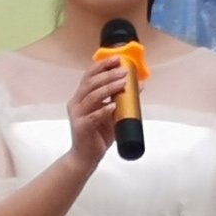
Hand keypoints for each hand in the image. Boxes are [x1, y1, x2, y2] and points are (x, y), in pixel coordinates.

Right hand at [67, 46, 132, 165]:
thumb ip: (121, 100)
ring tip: (122, 83)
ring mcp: (77, 115)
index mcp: (81, 97)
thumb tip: (139, 85)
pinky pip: (92, 116)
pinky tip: (113, 106)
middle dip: (108, 75)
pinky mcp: (81, 127)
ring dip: (108, 88)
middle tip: (123, 71)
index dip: (102, 66)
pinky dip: (103, 110)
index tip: (116, 59)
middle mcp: (76, 103)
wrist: (86, 156)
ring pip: (91, 96)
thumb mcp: (113, 114)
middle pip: (90, 83)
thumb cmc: (98, 134)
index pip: (89, 76)